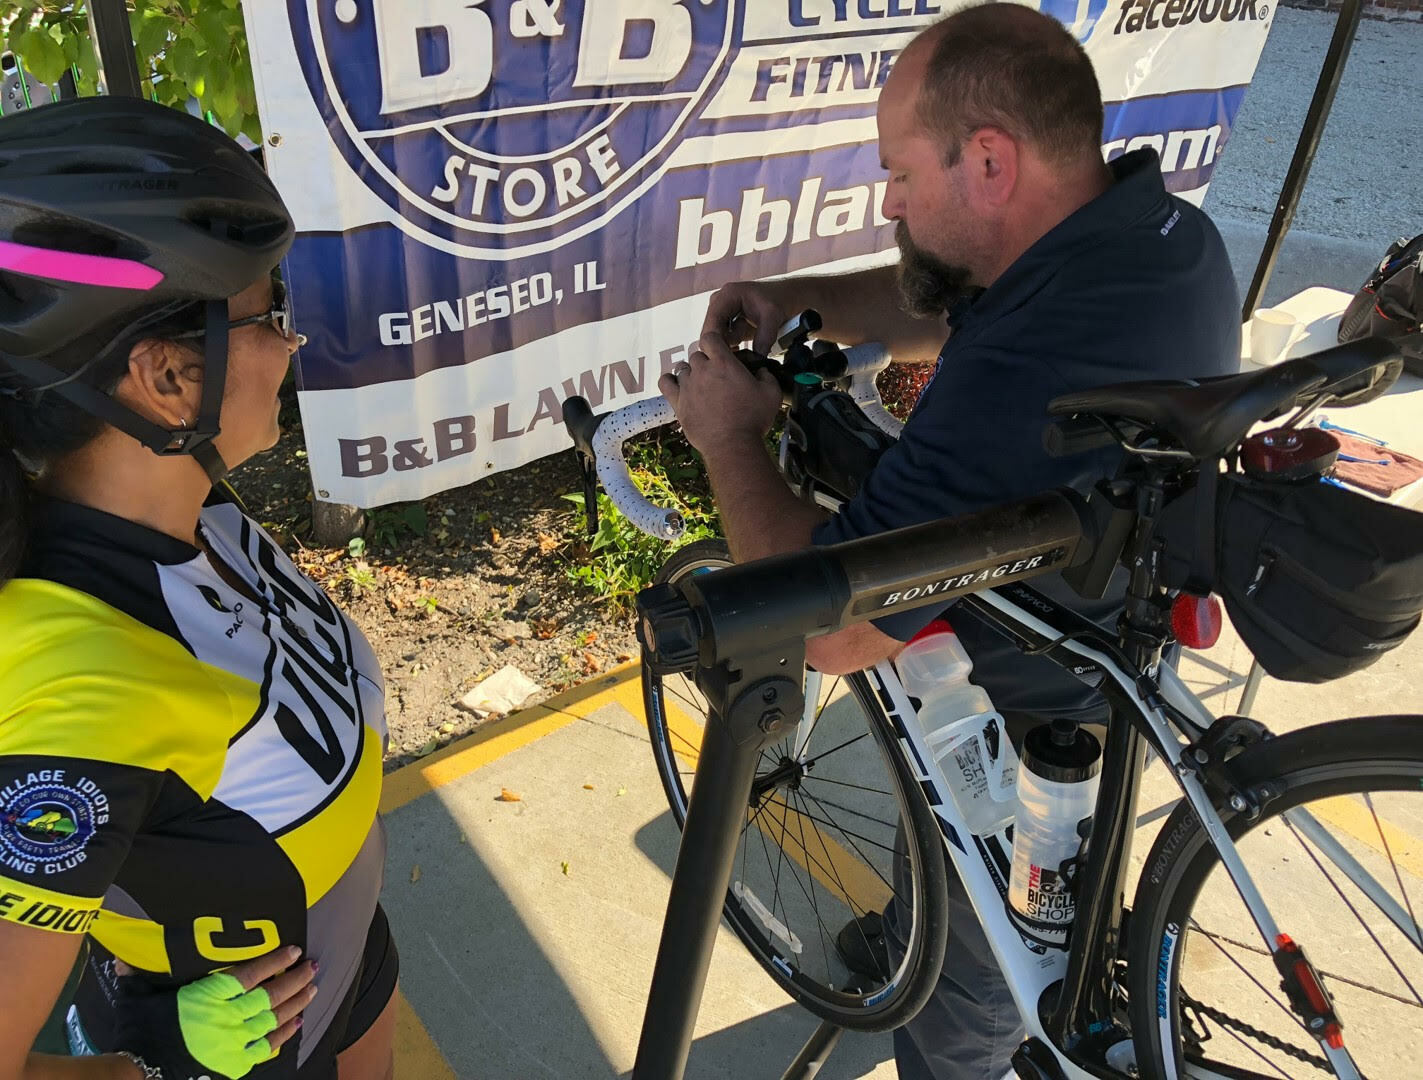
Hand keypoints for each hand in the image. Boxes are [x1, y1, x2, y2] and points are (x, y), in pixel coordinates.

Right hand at [113, 945, 317, 1078]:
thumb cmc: (139, 1032)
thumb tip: (123, 959)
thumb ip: (139, 976)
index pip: (250, 974)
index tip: (294, 951)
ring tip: (312, 989)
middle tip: (313, 967)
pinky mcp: (234, 1064)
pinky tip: (296, 1022)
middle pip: (270, 995)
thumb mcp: (137, 1000)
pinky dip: (284, 1034)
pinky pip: (266, 1047)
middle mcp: (227, 1017)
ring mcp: (234, 1042)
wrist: (138, 1073)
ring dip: (296, 1002)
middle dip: (295, 979)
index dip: (275, 961)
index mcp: (208, 996)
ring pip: (274, 1019)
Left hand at [659, 334, 782, 456]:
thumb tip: (762, 371)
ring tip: (700, 385)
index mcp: (724, 363)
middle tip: (716, 376)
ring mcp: (687, 386)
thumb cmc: (753, 419)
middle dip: (706, 362)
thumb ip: (766, 376)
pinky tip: (677, 386)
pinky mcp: (678, 403)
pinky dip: (669, 381)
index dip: (714, 342)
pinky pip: (665, 383)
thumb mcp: (771, 394)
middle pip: (697, 355)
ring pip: (682, 369)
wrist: (732, 445)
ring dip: (691, 373)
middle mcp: (702, 370)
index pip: (710, 337)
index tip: (721, 351)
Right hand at [702, 280, 801, 353]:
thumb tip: (755, 360)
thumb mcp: (773, 317)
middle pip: (711, 330)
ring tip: (742, 358)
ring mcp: (725, 313)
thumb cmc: (782, 299)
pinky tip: (743, 355)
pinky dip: (733, 349)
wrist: (791, 297)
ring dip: (728, 349)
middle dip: (721, 347)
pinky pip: (726, 341)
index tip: (721, 357)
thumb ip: (763, 338)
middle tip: (733, 363)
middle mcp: (722, 302)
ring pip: (718, 338)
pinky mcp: (731, 324)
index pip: (712, 320)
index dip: (714, 340)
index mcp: (728, 294)